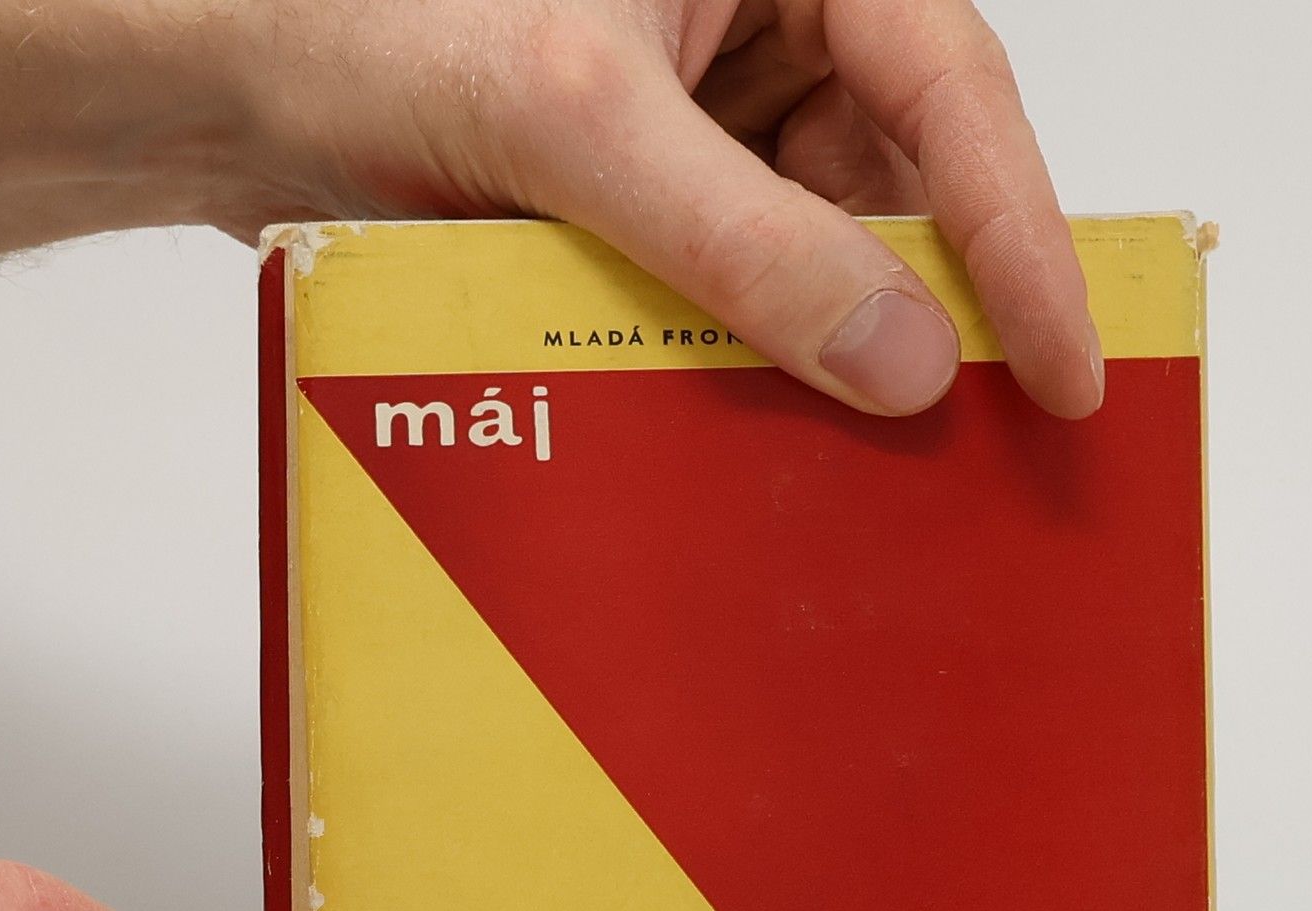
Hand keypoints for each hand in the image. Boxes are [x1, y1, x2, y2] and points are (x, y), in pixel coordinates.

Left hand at [226, 0, 1100, 418]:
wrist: (239, 79)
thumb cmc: (377, 17)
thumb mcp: (577, 118)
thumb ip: (740, 237)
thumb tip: (904, 359)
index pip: (950, 90)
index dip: (1022, 239)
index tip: (1072, 369)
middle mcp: (774, 28)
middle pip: (907, 186)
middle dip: (937, 313)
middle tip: (988, 447)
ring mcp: (720, 125)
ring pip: (830, 258)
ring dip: (835, 358)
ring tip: (869, 465)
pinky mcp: (666, 206)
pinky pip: (748, 299)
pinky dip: (755, 371)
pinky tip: (762, 435)